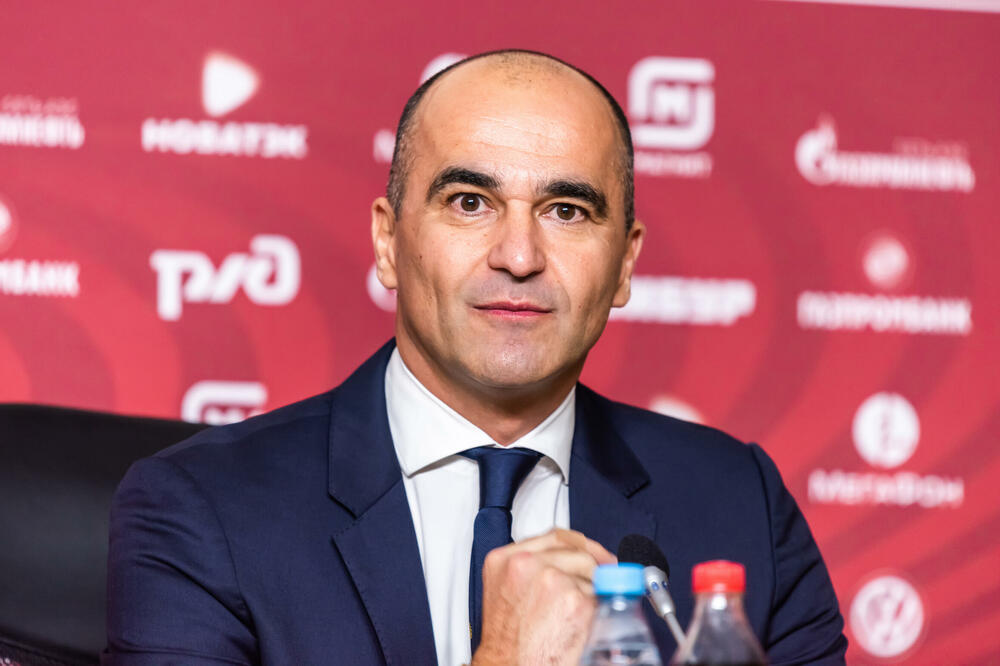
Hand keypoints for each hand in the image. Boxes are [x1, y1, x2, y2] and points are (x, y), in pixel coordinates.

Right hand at [470, 528, 616, 665]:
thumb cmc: (508, 644)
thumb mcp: (506, 594)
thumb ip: (530, 570)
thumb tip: (567, 563)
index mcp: (503, 560)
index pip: (554, 536)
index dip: (580, 544)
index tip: (593, 553)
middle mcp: (525, 564)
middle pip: (576, 549)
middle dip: (594, 565)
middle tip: (603, 580)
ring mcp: (551, 580)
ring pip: (591, 571)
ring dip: (592, 591)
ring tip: (577, 614)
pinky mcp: (575, 601)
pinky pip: (600, 597)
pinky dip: (598, 610)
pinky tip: (581, 625)